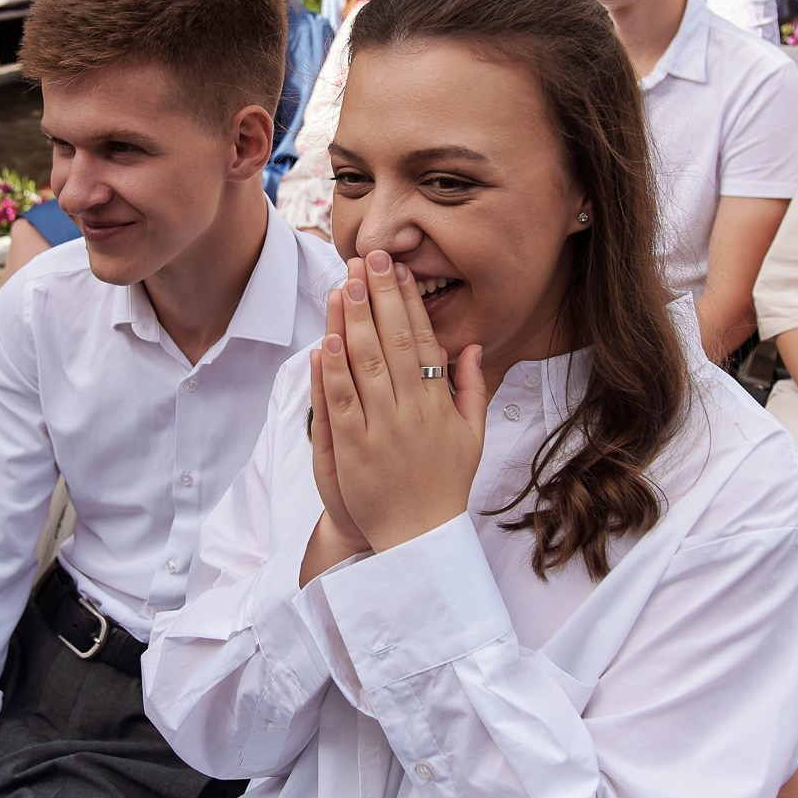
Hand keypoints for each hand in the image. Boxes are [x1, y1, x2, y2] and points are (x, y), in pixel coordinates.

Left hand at [314, 251, 486, 551]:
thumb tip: (469, 346)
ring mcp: (379, 430)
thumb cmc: (444, 486)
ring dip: (352, 321)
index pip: (422, 341)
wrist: (417, 539)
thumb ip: (471, 389)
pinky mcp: (351, 450)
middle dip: (378, 296)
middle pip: (392, 342)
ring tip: (345, 283)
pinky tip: (326, 339)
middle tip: (367, 258)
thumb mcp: (472, 438)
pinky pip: (339, 402)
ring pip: (364, 364)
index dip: (408, 303)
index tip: (397, 270)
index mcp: (439, 405)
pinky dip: (331, 371)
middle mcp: (411, 412)